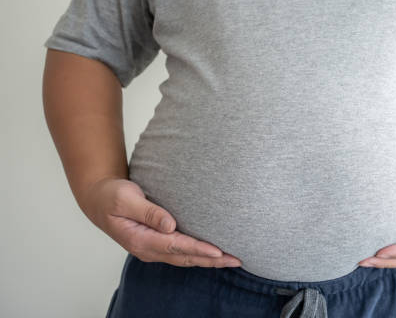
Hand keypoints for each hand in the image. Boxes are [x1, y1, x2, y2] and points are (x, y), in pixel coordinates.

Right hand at [80, 177, 242, 267]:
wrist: (98, 200)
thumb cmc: (111, 196)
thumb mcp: (125, 198)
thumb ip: (148, 211)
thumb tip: (170, 225)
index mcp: (139, 239)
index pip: (175, 246)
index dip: (197, 249)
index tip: (218, 251)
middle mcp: (148, 249)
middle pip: (185, 257)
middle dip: (211, 260)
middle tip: (236, 260)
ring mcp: (152, 249)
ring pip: (185, 258)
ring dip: (208, 260)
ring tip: (232, 260)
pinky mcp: (157, 244)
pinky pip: (182, 253)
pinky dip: (199, 254)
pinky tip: (214, 254)